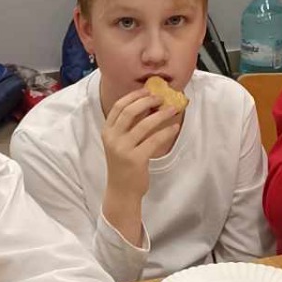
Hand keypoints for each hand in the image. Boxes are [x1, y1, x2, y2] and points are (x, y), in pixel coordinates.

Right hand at [101, 89, 183, 206]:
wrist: (122, 190)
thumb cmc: (124, 164)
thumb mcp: (120, 143)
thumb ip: (129, 126)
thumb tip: (149, 104)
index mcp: (107, 131)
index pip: (119, 106)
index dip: (134, 96)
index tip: (148, 90)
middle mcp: (112, 138)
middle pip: (130, 111)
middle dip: (147, 101)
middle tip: (161, 98)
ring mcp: (123, 149)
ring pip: (145, 124)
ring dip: (161, 114)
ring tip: (173, 109)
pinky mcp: (136, 159)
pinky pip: (154, 140)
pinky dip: (166, 132)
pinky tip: (174, 128)